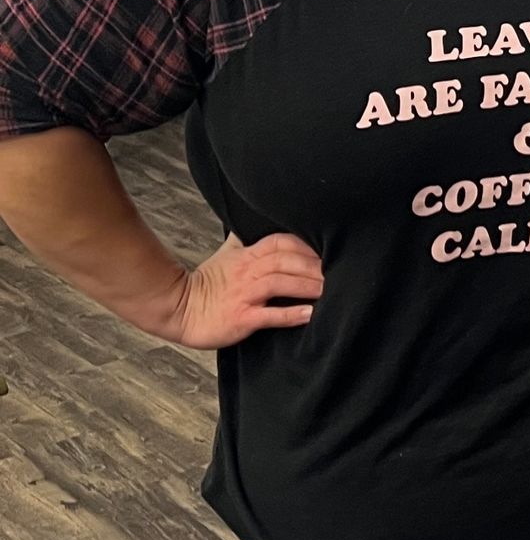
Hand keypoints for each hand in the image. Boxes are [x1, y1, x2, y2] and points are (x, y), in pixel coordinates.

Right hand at [148, 231, 323, 348]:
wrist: (178, 308)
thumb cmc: (206, 283)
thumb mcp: (227, 254)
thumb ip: (246, 239)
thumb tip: (256, 222)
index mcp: (248, 256)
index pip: (282, 242)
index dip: (307, 245)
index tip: (330, 250)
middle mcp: (248, 271)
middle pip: (287, 261)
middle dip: (315, 265)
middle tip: (342, 272)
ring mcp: (245, 294)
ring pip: (281, 284)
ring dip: (308, 286)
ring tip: (331, 291)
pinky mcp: (241, 317)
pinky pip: (269, 315)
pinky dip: (290, 314)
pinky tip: (309, 314)